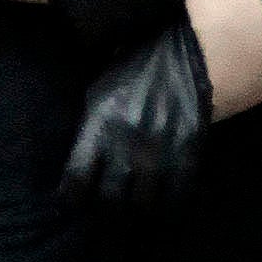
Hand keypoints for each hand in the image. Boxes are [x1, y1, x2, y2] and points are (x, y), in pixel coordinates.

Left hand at [60, 20, 212, 209]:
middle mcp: (126, 144)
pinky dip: (170, 201)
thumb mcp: (102, 86)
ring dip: (138, 206)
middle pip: (110, 197)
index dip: (72, 196)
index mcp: (99, 123)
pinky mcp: (187, 155)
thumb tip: (78, 148)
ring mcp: (158, 152)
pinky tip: (166, 200)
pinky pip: (176, 193)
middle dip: (107, 205)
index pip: (76, 177)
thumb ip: (91, 120)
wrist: (190, 54)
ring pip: (143, 201)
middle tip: (106, 207)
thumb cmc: (139, 63)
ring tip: (135, 206)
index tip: (72, 200)